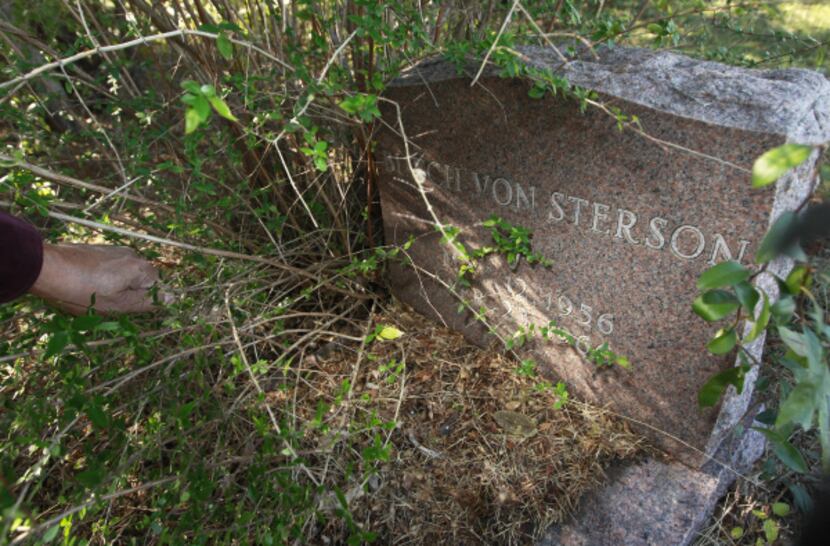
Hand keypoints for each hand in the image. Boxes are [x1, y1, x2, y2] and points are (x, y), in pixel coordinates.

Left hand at [31, 244, 164, 314]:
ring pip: (124, 274)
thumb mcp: (117, 305)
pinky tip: (84, 285)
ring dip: (114, 286)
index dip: (144, 300)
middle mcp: (131, 254)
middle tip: (108, 305)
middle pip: (140, 279)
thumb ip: (146, 301)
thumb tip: (173, 298)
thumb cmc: (82, 291)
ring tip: (92, 296)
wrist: (44, 268)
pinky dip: (102, 278)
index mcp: (140, 267)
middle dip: (129, 293)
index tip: (125, 308)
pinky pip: (109, 267)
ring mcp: (113, 249)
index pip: (158, 286)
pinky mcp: (97, 249)